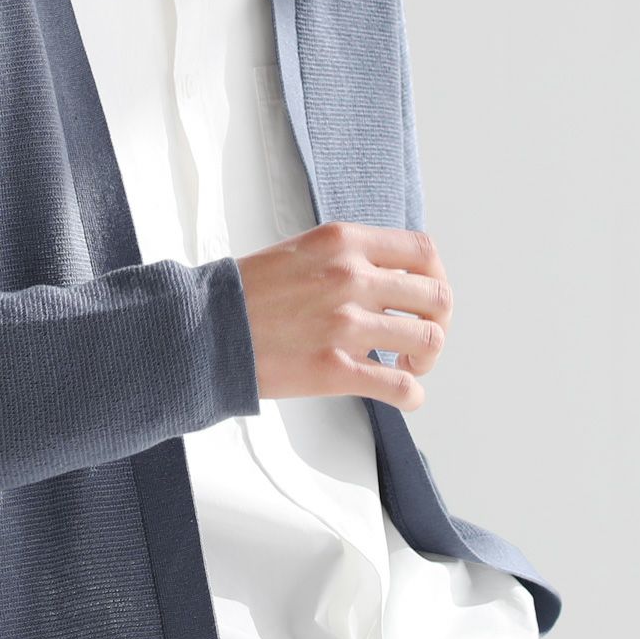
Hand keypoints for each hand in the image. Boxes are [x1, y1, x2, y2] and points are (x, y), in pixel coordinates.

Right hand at [233, 221, 451, 411]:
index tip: (423, 296)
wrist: (203, 328)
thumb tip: (390, 277)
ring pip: (428, 341)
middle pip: (436, 297)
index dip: (435, 277)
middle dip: (437, 322)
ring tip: (408, 366)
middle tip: (419, 338)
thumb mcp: (302, 251)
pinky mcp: (335, 368)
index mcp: (342, 242)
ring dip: (427, 359)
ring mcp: (345, 324)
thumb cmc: (246, 294)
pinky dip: (412, 395)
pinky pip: (401, 387)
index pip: (423, 251)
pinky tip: (401, 395)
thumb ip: (348, 257)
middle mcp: (350, 277)